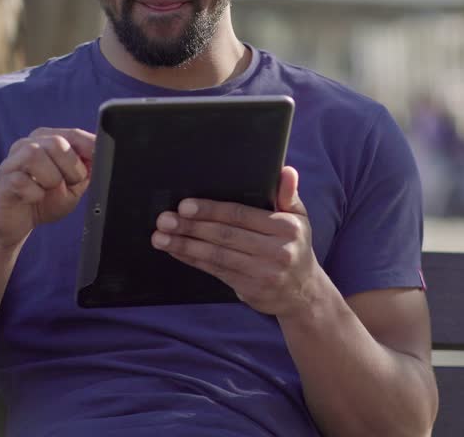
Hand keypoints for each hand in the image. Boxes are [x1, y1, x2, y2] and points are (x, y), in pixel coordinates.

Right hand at [0, 128, 94, 248]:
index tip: (98, 163)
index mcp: (47, 140)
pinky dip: (35, 193)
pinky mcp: (3, 180)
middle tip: (70, 183)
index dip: (90, 148)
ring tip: (50, 189)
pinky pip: (21, 181)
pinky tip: (34, 198)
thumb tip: (101, 156)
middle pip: (57, 142)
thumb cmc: (45, 200)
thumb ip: (87, 169)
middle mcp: (27, 144)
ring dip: (52, 178)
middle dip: (71, 167)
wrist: (16, 223)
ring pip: (35, 155)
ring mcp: (12, 161)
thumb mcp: (74, 185)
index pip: (74, 134)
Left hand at [151, 167, 323, 317]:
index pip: (241, 216)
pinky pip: (215, 270)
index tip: (185, 205)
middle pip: (225, 235)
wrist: (303, 293)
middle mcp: (276, 251)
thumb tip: (286, 170)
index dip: (211, 210)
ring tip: (160, 237)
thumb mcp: (299, 218)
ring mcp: (262, 273)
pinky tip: (176, 251)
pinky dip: (192, 260)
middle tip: (164, 219)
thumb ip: (288, 194)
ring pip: (216, 255)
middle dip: (191, 227)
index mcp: (286, 228)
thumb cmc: (294, 246)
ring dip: (185, 245)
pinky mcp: (250, 289)